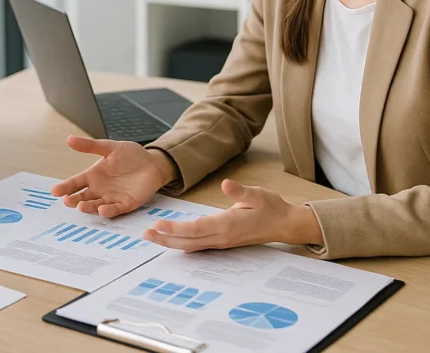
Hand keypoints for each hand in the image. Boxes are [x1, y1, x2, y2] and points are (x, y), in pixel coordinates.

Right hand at [50, 136, 177, 217]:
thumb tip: (69, 139)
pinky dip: (108, 210)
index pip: (76, 183)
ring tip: (81, 206)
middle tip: (67, 200)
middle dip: (74, 200)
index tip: (55, 191)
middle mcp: (100, 189)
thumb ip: (90, 146)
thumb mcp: (110, 147)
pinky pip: (115, 209)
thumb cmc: (130, 155)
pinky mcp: (126, 204)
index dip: (65, 187)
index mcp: (93, 176)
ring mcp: (112, 198)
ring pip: (96, 205)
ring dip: (88, 207)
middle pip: (83, 197)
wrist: (152, 162)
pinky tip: (102, 209)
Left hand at [143, 179, 322, 250]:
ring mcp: (221, 241)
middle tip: (145, 234)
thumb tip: (226, 184)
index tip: (158, 225)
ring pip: (191, 245)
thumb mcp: (258, 194)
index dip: (176, 228)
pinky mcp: (222, 241)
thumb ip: (240, 191)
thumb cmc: (271, 207)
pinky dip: (181, 243)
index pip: (196, 229)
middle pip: (188, 241)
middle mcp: (221, 236)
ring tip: (151, 236)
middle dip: (165, 239)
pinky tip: (170, 241)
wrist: (284, 225)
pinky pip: (198, 245)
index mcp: (227, 225)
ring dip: (170, 242)